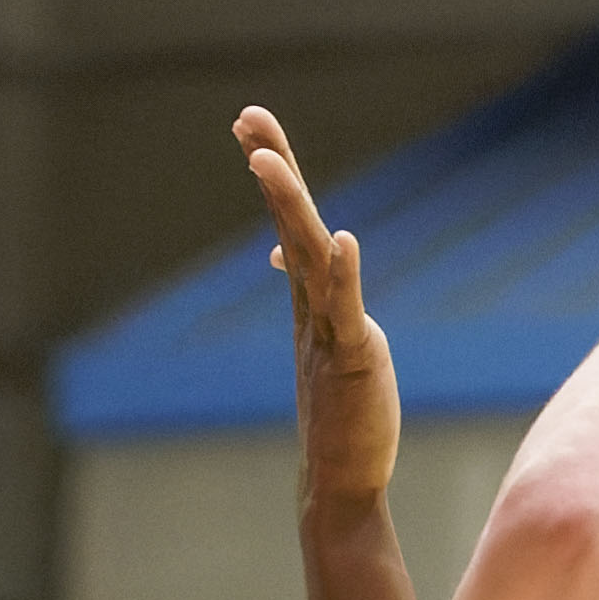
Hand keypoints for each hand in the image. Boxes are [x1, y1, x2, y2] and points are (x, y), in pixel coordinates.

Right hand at [236, 108, 399, 504]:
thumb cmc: (341, 416)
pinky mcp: (351, 360)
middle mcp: (314, 307)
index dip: (275, 174)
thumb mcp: (326, 342)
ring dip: (289, 208)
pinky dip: (343, 274)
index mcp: (312, 300)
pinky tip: (344, 240)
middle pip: (294, 224)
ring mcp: (329, 331)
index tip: (249, 127)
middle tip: (247, 118)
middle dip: (273, 169)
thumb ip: (316, 295)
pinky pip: (345, 311)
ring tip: (266, 162)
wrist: (341, 481)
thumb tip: (286, 253)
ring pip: (310, 258)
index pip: (292, 224)